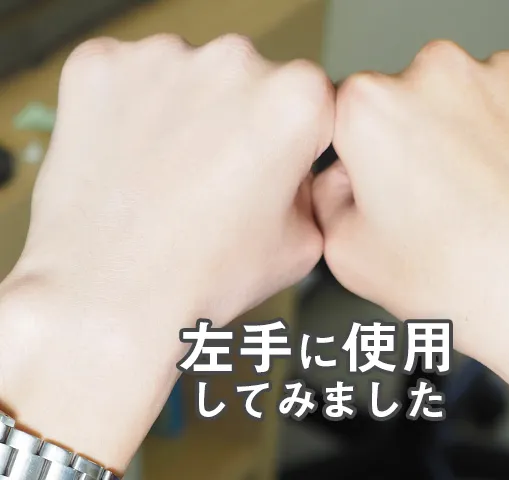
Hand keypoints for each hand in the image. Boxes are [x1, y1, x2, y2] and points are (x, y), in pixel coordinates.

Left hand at [0, 33, 332, 470]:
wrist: (107, 300)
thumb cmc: (204, 279)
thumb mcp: (302, 245)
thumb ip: (314, 190)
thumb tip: (298, 171)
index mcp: (295, 100)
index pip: (311, 100)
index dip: (295, 139)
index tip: (272, 164)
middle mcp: (234, 62)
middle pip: (250, 80)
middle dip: (241, 120)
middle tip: (217, 177)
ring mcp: (161, 57)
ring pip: (188, 75)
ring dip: (185, 112)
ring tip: (167, 176)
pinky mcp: (101, 66)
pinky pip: (128, 77)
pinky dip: (130, 108)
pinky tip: (129, 159)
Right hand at [314, 41, 508, 357]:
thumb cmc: (458, 286)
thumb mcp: (347, 255)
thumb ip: (327, 198)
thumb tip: (341, 174)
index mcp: (372, 108)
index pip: (354, 106)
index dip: (368, 148)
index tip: (390, 177)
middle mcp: (438, 73)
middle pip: (416, 91)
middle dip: (422, 132)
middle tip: (443, 193)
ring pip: (478, 90)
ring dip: (480, 128)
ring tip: (492, 193)